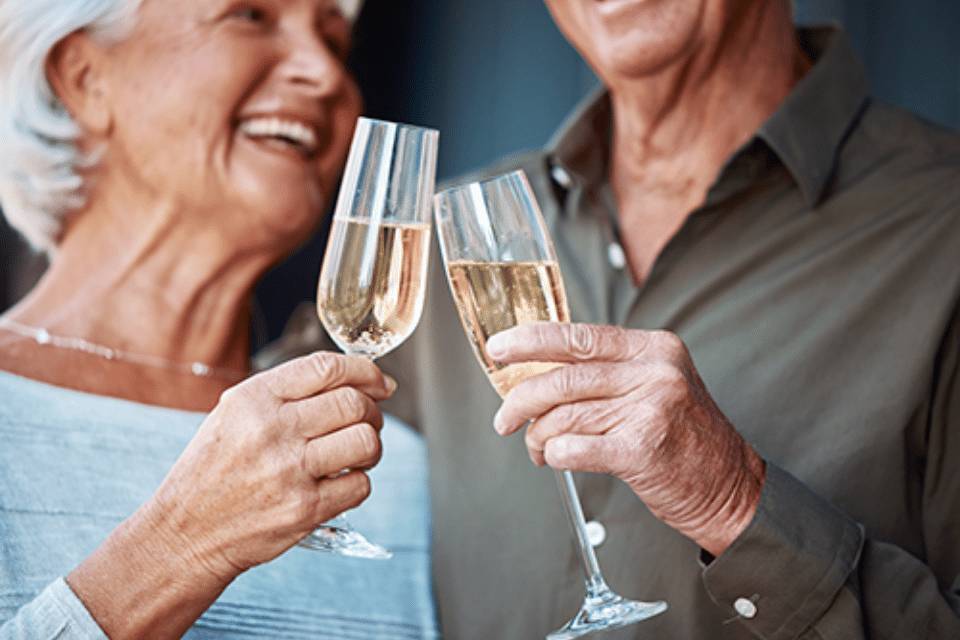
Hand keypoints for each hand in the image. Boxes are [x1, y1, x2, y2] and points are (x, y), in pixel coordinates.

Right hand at [67, 351, 394, 639]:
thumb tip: (358, 380)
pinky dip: (358, 482)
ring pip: (366, 441)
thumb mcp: (234, 414)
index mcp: (254, 399)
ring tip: (356, 453)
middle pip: (354, 403)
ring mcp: (291, 471)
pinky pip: (361, 485)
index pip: (327, 367)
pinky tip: (339, 483)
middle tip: (368, 421)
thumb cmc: (215, 470)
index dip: (365, 371)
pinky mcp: (305, 509)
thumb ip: (287, 392)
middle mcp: (272, 430)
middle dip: (373, 411)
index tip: (381, 383)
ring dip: (372, 446)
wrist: (185, 534)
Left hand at [487, 323, 764, 555]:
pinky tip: (557, 459)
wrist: (732, 487)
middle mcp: (655, 373)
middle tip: (504, 419)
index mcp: (653, 349)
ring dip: (538, 436)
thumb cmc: (683, 436)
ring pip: (564, 415)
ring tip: (537, 449)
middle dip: (521, 399)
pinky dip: (556, 455)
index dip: (530, 340)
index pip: (579, 335)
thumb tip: (536, 370)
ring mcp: (651, 410)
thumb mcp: (657, 384)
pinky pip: (574, 448)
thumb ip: (608, 371)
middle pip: (564, 377)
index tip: (498, 348)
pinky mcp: (643, 451)